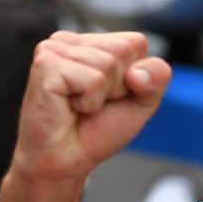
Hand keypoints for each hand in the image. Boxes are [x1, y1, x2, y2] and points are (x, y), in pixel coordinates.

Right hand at [12, 30, 170, 183]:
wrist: (65, 161)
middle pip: (123, 49)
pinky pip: (92, 80)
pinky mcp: (45, 64)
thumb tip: (137, 73)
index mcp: (91, 42)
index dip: (134, 77)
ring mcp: (54, 49)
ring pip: (108, 64)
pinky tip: (68, 107)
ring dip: (100, 97)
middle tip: (92, 103)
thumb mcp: (141, 102)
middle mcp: (70, 40)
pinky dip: (88, 103)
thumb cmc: (96, 130)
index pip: (135, 42)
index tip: (110, 96)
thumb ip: (156, 77)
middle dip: (118, 86)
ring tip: (79, 106)